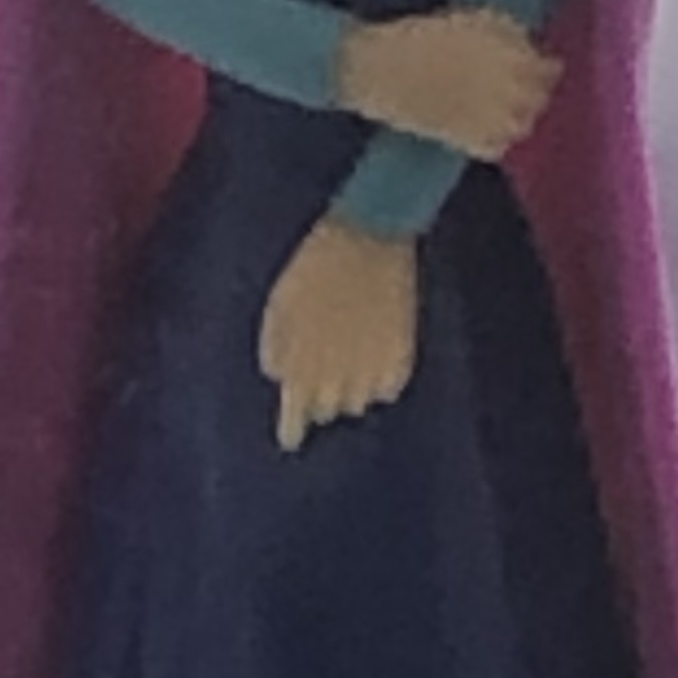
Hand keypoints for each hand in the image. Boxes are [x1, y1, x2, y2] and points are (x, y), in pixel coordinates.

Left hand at [259, 216, 417, 454]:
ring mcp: (372, 372)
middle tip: (324, 364)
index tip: (291, 440)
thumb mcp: (280, 305)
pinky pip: (386, 390)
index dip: (293, 429)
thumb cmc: (316, 267)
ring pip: (357, 402)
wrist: (371, 237)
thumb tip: (279, 379)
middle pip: (327, 410)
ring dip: (350, 387)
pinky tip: (374, 351)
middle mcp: (338, 378)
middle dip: (321, 395)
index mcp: (302, 364)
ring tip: (349, 351)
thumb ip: (276, 348)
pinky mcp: (401, 363)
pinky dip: (378, 379)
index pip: (296, 415)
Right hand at [336, 8, 559, 161]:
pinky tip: (489, 128)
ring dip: (520, 117)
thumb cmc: (426, 37)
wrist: (382, 68)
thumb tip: (531, 44)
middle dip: (536, 93)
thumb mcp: (474, 20)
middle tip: (527, 87)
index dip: (547, 68)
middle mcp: (503, 87)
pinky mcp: (464, 139)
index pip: (547, 70)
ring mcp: (485, 116)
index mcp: (506, 54)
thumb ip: (508, 33)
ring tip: (508, 108)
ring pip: (521, 125)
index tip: (543, 65)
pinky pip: (496, 146)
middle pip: (538, 99)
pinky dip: (498, 139)